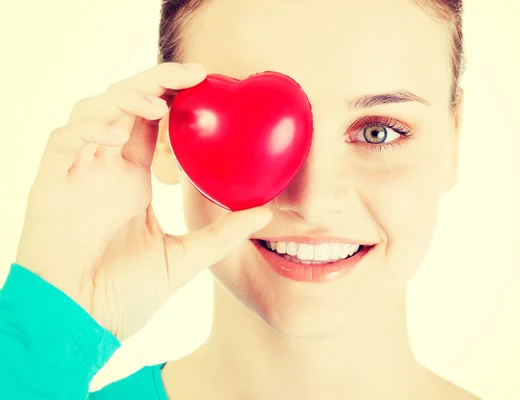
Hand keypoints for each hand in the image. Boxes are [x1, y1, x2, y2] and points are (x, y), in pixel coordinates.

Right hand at [15, 62, 271, 340]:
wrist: (80, 324)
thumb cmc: (124, 295)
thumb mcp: (185, 258)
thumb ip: (222, 233)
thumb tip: (266, 212)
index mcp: (133, 179)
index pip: (154, 124)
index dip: (177, 100)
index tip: (210, 89)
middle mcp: (106, 168)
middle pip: (126, 105)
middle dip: (156, 82)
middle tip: (195, 75)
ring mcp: (78, 174)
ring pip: (94, 111)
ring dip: (126, 98)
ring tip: (160, 105)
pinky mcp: (50, 185)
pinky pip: (63, 140)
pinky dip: (89, 127)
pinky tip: (118, 135)